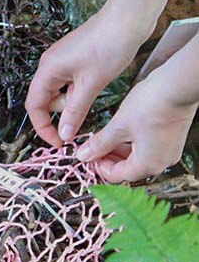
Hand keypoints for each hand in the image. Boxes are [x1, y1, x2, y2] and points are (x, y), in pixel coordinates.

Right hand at [25, 5, 149, 146]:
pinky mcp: (74, 58)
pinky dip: (78, 91)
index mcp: (47, 70)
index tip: (59, 142)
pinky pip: (68, 82)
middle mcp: (49, 64)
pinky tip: (94, 86)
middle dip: (61, 112)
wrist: (128, 18)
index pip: (34, 106)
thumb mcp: (91, 85)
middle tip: (80, 116)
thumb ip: (75, 112)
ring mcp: (61, 60)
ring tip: (92, 92)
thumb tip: (64, 135)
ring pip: (59, 91)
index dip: (43, 127)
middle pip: (45, 99)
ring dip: (72, 101)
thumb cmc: (109, 46)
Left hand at [74, 46, 198, 182]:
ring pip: (137, 158)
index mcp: (148, 164)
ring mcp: (168, 150)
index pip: (117, 176)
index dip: (98, 167)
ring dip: (118, 150)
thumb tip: (84, 155)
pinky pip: (147, 148)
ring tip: (104, 138)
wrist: (177, 86)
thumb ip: (100, 143)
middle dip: (108, 159)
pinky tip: (120, 132)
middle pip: (128, 169)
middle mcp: (161, 161)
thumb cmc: (152, 105)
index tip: (87, 156)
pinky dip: (131, 143)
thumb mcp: (118, 126)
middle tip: (93, 147)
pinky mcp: (170, 138)